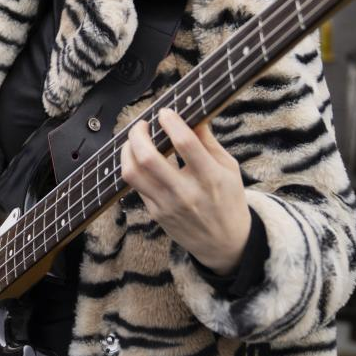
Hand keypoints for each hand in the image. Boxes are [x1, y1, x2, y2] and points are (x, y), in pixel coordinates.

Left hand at [121, 109, 251, 274]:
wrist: (225, 243)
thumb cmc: (228, 199)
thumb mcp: (229, 168)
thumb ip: (208, 141)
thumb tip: (192, 113)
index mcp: (210, 177)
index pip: (185, 144)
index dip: (171, 122)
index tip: (165, 112)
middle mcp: (186, 192)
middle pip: (148, 158)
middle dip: (138, 133)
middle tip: (142, 124)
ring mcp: (167, 205)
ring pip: (132, 173)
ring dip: (127, 150)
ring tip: (134, 140)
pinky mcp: (156, 213)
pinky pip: (135, 185)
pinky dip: (133, 166)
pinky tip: (139, 157)